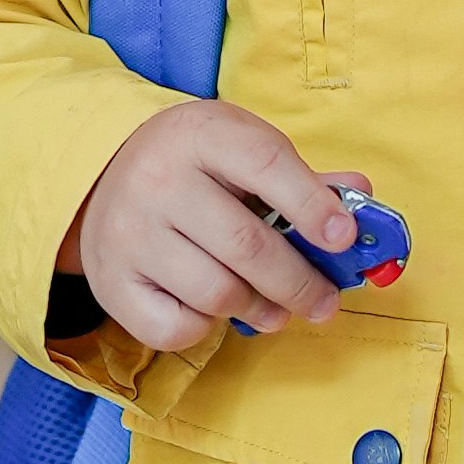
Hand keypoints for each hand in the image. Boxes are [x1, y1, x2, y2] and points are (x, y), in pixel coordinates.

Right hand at [68, 96, 365, 353]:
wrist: (103, 173)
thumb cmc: (194, 166)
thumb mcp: (241, 149)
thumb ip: (301, 179)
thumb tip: (361, 198)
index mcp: (201, 135)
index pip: (265, 164)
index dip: (312, 205)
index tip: (344, 238)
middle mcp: (157, 181)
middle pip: (246, 245)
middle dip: (300, 283)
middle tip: (325, 303)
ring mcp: (128, 234)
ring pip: (217, 293)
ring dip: (260, 309)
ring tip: (275, 309)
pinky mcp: (111, 284)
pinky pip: (175, 328)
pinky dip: (207, 328)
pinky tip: (214, 309)